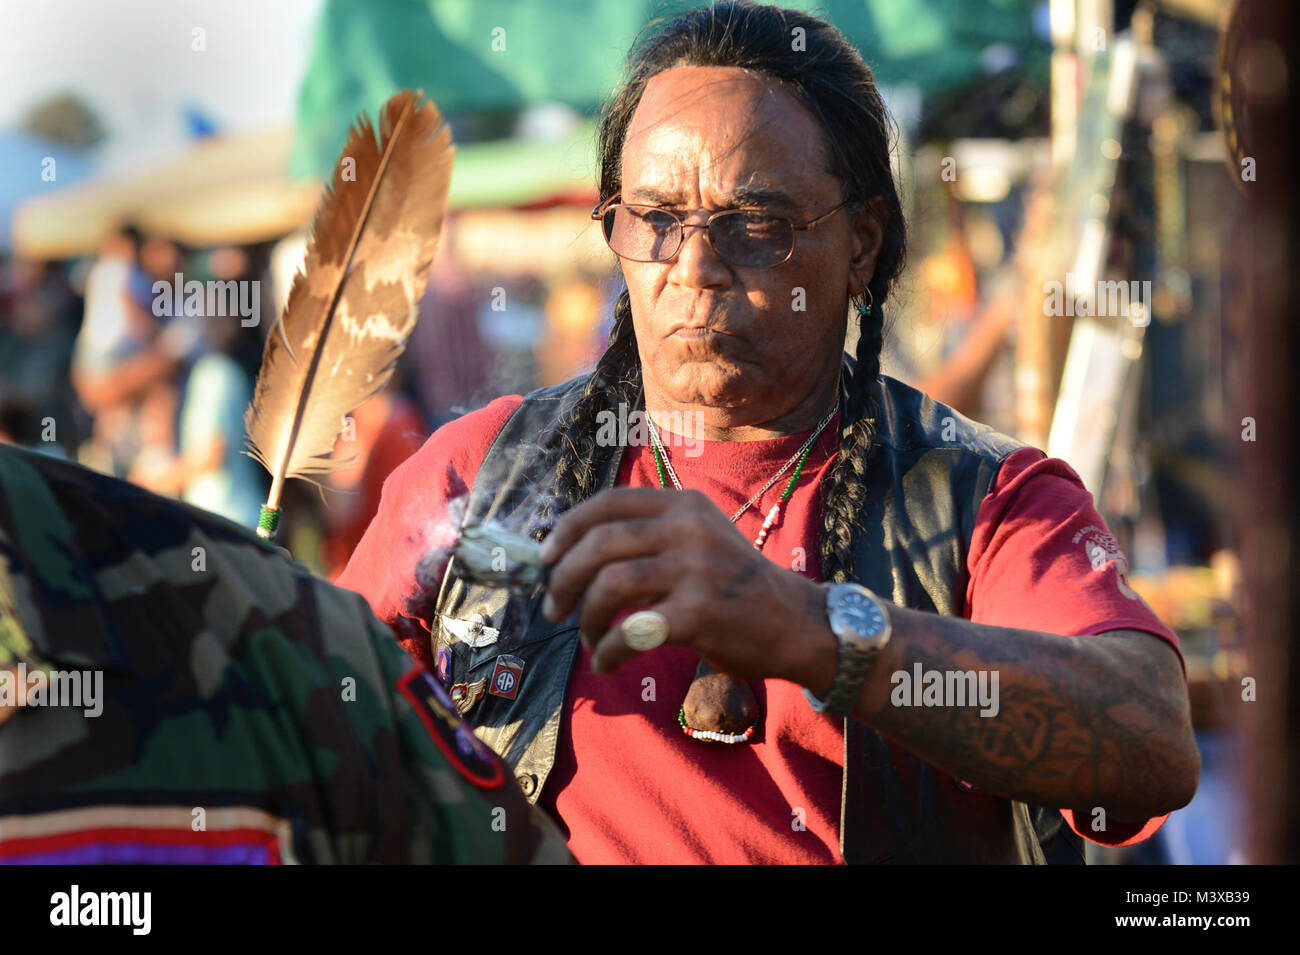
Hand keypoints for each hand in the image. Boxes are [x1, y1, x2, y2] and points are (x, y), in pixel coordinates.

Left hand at [539, 487, 833, 683]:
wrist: (797, 624)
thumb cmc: (735, 587)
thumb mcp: (700, 540)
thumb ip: (651, 537)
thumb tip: (575, 552)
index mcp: (685, 505)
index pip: (610, 502)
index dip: (568, 528)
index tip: (546, 557)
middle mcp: (690, 529)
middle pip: (600, 543)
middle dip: (563, 578)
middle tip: (553, 607)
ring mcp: (696, 570)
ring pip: (609, 585)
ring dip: (584, 617)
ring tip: (586, 638)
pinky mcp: (699, 614)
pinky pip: (631, 632)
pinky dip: (607, 651)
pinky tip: (606, 661)